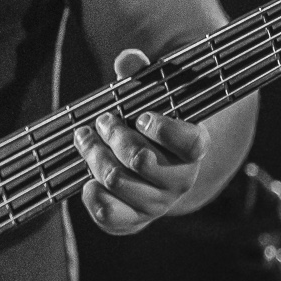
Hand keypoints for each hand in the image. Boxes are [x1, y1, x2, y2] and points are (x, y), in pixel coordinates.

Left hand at [75, 48, 208, 235]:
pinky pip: (110, 216)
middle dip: (113, 134)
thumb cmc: (150, 124)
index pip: (190, 143)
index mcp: (194, 147)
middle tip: (103, 120)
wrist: (153, 164)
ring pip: (117, 180)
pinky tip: (87, 181)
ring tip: (87, 138)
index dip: (163, 128)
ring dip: (94, 155)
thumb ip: (141, 74)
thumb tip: (128, 60)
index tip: (142, 116)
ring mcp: (158, 203)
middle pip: (140, 159)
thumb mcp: (151, 95)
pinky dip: (93, 196)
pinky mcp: (135, 220)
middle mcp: (181, 180)